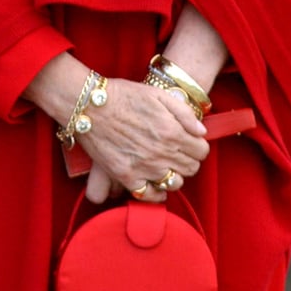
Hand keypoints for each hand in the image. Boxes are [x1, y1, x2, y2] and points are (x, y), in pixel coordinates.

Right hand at [80, 77, 209, 204]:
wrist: (89, 104)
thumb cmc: (123, 95)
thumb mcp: (159, 94)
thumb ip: (185, 114)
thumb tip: (201, 133)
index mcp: (172, 132)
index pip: (201, 150)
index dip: (198, 145)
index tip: (190, 142)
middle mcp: (161, 153)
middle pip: (191, 168)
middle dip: (189, 159)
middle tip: (178, 151)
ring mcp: (144, 167)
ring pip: (175, 183)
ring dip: (174, 174)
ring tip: (165, 164)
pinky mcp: (126, 176)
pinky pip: (149, 195)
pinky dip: (156, 193)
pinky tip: (156, 184)